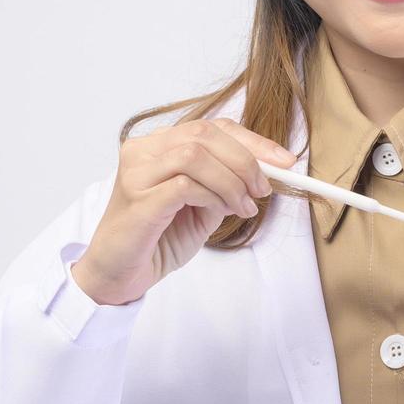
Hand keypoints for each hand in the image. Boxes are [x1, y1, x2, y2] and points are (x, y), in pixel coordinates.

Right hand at [74, 117, 297, 305]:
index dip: (252, 140)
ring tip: (243, 207)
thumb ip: (225, 184)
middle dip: (245, 160)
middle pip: (204, 134)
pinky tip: (221, 212)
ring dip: (231, 181)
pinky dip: (213, 196)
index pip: (211, 127)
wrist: (119, 276)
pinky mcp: (138, 200)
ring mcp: (136, 173)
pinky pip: (185, 185)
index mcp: (158, 146)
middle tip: (263, 189)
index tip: (284, 160)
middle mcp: (142, 151)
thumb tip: (265, 171)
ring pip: (196, 155)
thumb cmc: (157, 240)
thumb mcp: (202, 206)